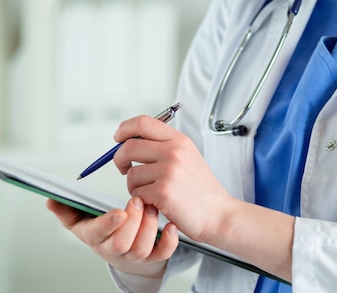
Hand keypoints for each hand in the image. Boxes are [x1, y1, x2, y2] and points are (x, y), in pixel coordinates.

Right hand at [46, 196, 178, 277]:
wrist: (120, 248)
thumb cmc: (101, 227)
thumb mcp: (80, 218)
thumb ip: (66, 208)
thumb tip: (50, 199)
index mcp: (96, 236)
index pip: (100, 233)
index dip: (109, 223)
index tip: (119, 211)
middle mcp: (115, 249)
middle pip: (122, 243)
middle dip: (133, 222)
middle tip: (139, 200)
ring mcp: (134, 254)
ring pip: (142, 248)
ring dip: (150, 227)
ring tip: (152, 206)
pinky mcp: (152, 256)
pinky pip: (162, 254)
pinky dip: (169, 241)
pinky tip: (171, 225)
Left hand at [113, 115, 236, 243]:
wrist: (218, 214)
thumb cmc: (200, 190)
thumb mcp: (187, 156)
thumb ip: (163, 146)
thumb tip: (129, 141)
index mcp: (179, 140)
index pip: (143, 123)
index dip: (125, 129)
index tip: (118, 138)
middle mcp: (174, 151)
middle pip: (129, 147)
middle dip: (119, 159)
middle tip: (124, 169)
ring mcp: (169, 170)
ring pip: (131, 174)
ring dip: (134, 186)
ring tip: (150, 192)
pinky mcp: (163, 191)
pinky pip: (137, 193)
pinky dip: (142, 200)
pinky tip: (156, 203)